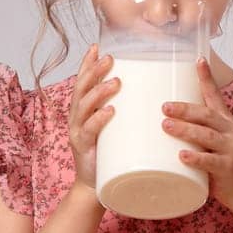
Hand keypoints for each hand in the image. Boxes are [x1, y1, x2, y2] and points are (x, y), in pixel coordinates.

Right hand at [67, 45, 117, 189]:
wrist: (96, 186)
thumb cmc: (111, 153)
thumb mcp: (117, 127)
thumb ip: (128, 110)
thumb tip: (155, 92)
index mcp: (83, 109)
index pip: (83, 81)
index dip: (87, 63)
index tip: (97, 46)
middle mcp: (77, 117)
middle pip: (81, 88)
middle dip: (94, 71)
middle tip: (110, 58)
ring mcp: (78, 132)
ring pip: (84, 107)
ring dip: (99, 92)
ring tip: (116, 82)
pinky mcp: (83, 148)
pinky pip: (89, 131)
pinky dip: (99, 120)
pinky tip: (109, 112)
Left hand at [165, 59, 232, 215]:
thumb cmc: (226, 164)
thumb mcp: (217, 142)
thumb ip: (198, 130)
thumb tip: (163, 119)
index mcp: (226, 122)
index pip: (215, 96)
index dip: (207, 78)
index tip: (198, 60)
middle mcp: (230, 132)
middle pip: (207, 115)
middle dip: (185, 109)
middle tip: (164, 106)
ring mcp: (230, 150)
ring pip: (206, 135)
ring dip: (185, 130)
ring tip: (166, 125)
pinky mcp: (227, 168)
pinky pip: (209, 162)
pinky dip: (195, 158)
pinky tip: (182, 156)